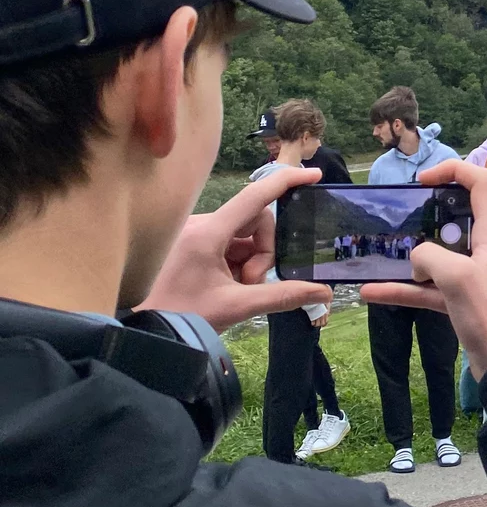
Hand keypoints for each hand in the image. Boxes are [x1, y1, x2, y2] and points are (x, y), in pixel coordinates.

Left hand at [138, 166, 331, 331]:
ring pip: (245, 235)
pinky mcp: (193, 242)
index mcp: (208, 233)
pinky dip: (239, 262)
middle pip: (256, 222)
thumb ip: (283, 296)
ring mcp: (196, 232)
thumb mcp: (238, 307)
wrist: (143, 330)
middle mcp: (201, 224)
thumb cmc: (183, 316)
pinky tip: (229, 284)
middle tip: (251, 284)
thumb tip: (324, 293)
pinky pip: (231, 243)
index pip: (256, 197)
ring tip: (238, 289)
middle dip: (263, 253)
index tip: (315, 176)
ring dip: (252, 261)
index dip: (287, 182)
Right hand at [360, 161, 486, 378]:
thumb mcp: (457, 277)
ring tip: (380, 253)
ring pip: (440, 257)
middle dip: (426, 217)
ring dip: (410, 257)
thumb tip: (417, 261)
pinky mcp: (466, 302)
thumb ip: (431, 256)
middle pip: (458, 218)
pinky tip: (373, 292)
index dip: (453, 171)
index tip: (421, 181)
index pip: (481, 183)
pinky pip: (432, 289)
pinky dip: (407, 289)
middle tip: (400, 219)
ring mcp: (478, 276)